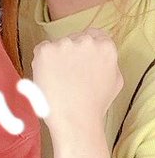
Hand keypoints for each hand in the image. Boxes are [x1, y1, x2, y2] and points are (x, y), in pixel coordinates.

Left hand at [32, 29, 122, 143]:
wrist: (75, 121)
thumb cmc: (94, 106)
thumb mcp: (115, 81)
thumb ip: (109, 62)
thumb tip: (100, 54)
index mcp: (105, 47)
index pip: (94, 35)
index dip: (85, 49)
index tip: (80, 60)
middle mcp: (86, 41)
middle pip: (74, 38)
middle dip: (70, 53)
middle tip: (68, 75)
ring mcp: (65, 44)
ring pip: (57, 45)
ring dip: (56, 58)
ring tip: (59, 81)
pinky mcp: (46, 51)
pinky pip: (41, 51)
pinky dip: (42, 62)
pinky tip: (49, 78)